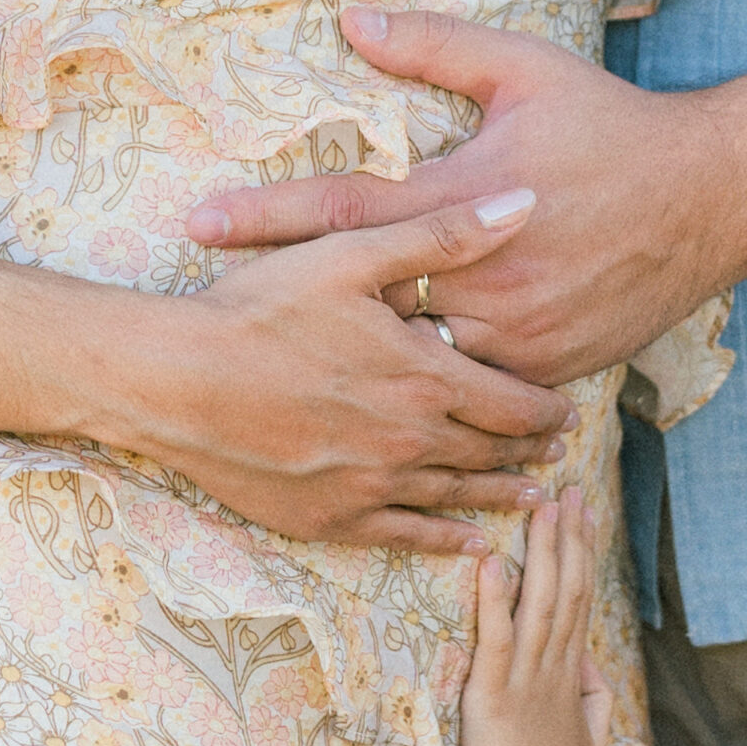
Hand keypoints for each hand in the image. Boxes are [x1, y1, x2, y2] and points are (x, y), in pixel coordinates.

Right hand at [131, 189, 577, 552]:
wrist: (178, 381)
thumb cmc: (259, 309)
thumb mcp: (353, 254)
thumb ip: (443, 236)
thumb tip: (524, 204)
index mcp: (427, 379)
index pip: (514, 404)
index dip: (547, 410)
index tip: (568, 412)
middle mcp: (415, 441)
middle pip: (494, 453)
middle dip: (530, 451)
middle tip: (556, 451)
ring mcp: (377, 486)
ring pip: (460, 496)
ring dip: (502, 495)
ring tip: (534, 497)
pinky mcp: (338, 518)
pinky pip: (409, 535)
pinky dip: (447, 538)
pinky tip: (472, 541)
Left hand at [187, 15, 729, 386]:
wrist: (708, 202)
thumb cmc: (611, 129)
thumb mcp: (523, 70)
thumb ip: (433, 46)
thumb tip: (354, 21)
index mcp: (462, 201)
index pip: (342, 209)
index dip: (265, 217)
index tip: (199, 224)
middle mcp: (483, 278)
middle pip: (366, 304)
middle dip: (299, 314)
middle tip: (229, 321)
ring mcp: (517, 334)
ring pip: (418, 362)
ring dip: (362, 368)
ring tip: (295, 375)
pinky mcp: (548, 369)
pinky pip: (477, 393)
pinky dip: (437, 394)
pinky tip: (390, 406)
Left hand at [463, 487, 614, 745]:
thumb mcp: (590, 740)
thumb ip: (594, 700)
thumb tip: (591, 669)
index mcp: (572, 676)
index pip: (580, 600)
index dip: (582, 553)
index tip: (583, 513)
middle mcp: (555, 669)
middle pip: (567, 589)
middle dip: (568, 536)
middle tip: (567, 489)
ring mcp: (527, 681)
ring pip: (540, 603)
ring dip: (541, 552)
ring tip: (541, 506)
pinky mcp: (495, 698)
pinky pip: (497, 641)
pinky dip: (496, 601)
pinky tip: (496, 563)